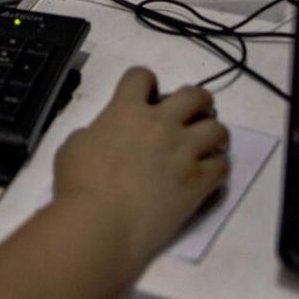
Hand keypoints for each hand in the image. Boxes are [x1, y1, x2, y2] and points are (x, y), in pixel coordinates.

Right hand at [51, 66, 229, 272]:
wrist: (101, 222)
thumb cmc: (78, 184)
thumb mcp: (75, 144)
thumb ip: (98, 131)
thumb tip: (108, 136)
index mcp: (127, 110)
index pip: (142, 75)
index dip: (145, 84)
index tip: (146, 98)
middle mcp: (161, 124)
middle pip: (195, 95)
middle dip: (196, 102)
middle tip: (190, 117)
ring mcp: (184, 152)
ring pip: (218, 129)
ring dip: (213, 134)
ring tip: (205, 147)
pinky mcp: (198, 182)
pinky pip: (223, 166)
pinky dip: (217, 167)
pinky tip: (206, 175)